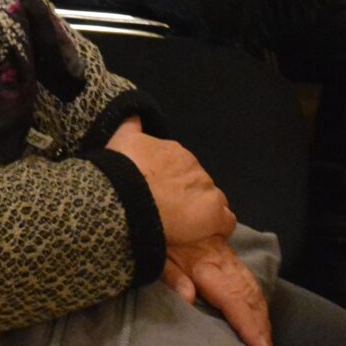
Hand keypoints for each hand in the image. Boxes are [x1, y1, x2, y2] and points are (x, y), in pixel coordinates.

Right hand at [105, 125, 234, 248]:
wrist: (125, 197)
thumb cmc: (120, 171)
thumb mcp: (121, 139)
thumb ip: (130, 123)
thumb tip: (133, 111)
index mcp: (175, 152)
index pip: (183, 168)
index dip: (175, 183)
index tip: (164, 194)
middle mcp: (194, 168)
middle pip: (197, 185)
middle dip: (188, 197)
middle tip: (171, 212)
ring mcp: (206, 190)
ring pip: (212, 202)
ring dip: (201, 212)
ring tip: (185, 227)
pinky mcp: (213, 214)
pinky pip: (226, 221)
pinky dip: (218, 227)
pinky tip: (204, 235)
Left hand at [163, 236, 275, 345]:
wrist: (158, 199)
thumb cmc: (154, 229)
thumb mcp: (157, 252)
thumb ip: (172, 275)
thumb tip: (189, 299)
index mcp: (205, 263)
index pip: (233, 298)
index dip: (249, 325)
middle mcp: (221, 260)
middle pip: (248, 296)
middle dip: (261, 328)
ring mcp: (225, 255)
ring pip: (251, 287)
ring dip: (261, 316)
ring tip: (267, 344)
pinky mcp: (225, 251)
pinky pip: (247, 278)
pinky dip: (256, 299)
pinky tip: (259, 314)